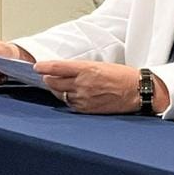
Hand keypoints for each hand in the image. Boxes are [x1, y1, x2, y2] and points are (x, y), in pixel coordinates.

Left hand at [35, 60, 168, 114]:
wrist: (136, 91)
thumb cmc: (121, 75)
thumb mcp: (99, 65)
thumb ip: (80, 69)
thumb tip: (63, 70)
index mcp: (86, 69)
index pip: (57, 67)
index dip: (44, 67)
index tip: (37, 67)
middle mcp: (82, 84)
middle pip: (54, 82)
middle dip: (48, 78)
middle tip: (46, 76)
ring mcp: (84, 98)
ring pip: (60, 93)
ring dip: (57, 89)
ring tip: (58, 85)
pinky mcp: (87, 109)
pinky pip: (69, 104)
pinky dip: (67, 99)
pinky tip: (70, 95)